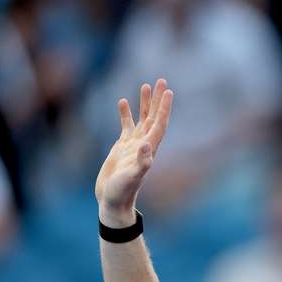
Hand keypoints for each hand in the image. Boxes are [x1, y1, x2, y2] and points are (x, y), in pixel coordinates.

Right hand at [95, 79, 172, 226]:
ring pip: (141, 119)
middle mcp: (144, 145)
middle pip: (153, 117)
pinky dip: (125, 114)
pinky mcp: (121, 148)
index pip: (159, 124)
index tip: (168, 91)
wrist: (113, 201)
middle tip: (161, 81)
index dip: (164, 108)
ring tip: (145, 85)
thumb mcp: (132, 177)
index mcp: (149, 149)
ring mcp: (133, 145)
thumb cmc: (122, 191)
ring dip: (144, 103)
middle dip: (157, 100)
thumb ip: (140, 162)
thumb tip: (146, 144)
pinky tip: (123, 102)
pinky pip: (126, 126)